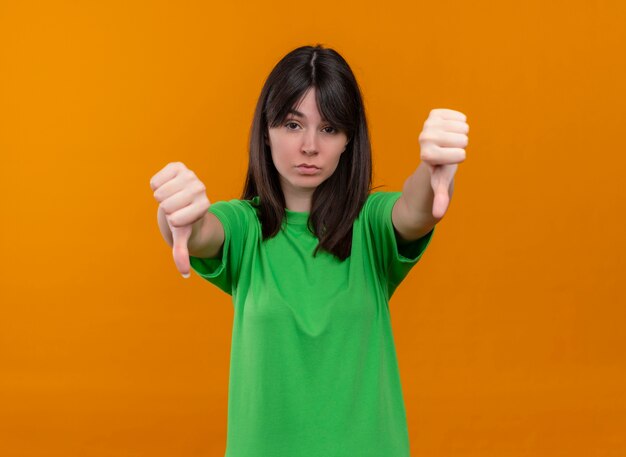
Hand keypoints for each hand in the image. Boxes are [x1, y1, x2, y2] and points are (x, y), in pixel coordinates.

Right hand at [150, 162, 210, 277]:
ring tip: (171, 198)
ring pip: (160, 192)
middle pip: (166, 205)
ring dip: (161, 198)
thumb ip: (182, 253)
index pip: (175, 219)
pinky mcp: (178, 166)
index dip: (173, 221)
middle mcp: (200, 188)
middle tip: (175, 207)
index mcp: (204, 206)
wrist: (183, 200)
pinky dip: (155, 186)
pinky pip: (155, 180)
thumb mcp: (183, 236)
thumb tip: (184, 275)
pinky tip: (167, 187)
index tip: (181, 218)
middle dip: (166, 209)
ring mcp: (190, 175)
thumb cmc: (183, 219)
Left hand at [418, 108, 468, 218]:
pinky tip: (450, 130)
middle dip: (461, 146)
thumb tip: (437, 215)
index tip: (449, 160)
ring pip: (463, 127)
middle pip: (463, 139)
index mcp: (426, 155)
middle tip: (449, 150)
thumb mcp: (440, 183)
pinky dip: (460, 124)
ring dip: (460, 135)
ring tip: (449, 141)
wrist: (432, 152)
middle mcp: (424, 137)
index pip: (460, 154)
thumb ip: (439, 198)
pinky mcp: (434, 113)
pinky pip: (460, 117)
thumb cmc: (439, 170)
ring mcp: (428, 124)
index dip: (459, 157)